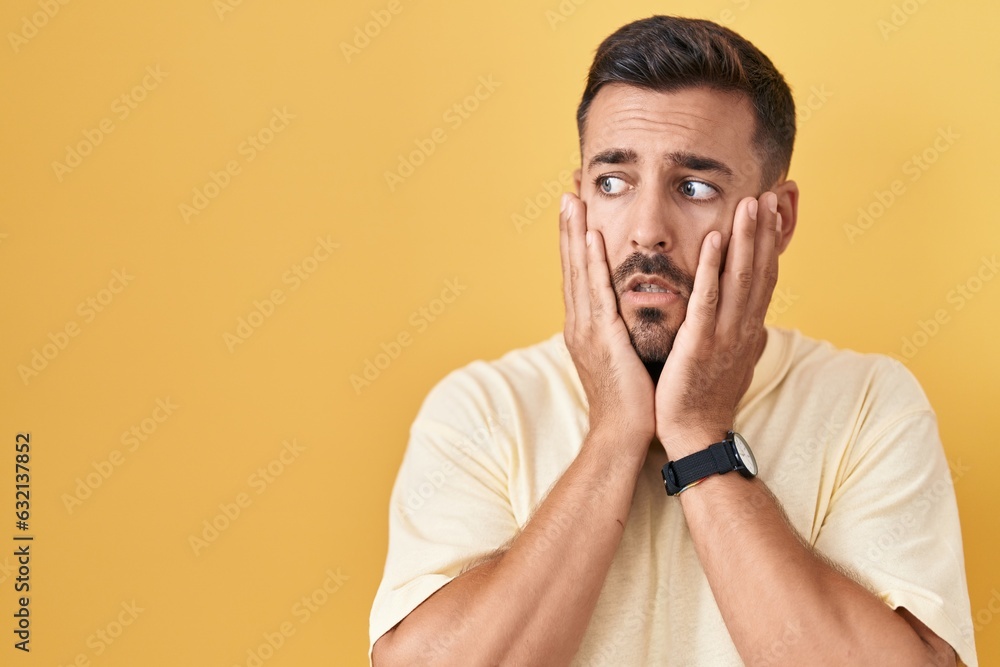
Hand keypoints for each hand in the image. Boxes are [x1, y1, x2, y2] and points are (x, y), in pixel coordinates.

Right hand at [559, 193, 654, 451]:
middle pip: (571, 265)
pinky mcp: (602, 337)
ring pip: (578, 271)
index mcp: (586, 328)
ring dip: (575, 233)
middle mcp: (580, 323)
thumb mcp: (623, 359)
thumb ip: (623, 334)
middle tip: (569, 191)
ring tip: (573, 200)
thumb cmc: (629, 403)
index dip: (576, 242)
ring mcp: (586, 330)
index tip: (577, 212)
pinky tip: (591, 237)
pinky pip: (597, 292)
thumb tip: (630, 318)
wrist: (621, 436)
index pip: (579, 276)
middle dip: (569, 227)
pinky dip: (591, 262)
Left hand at [654, 192, 781, 458]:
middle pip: (760, 269)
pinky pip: (708, 300)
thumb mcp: (731, 360)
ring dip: (746, 239)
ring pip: (740, 278)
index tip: (775, 208)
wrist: (695, 435)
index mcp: (748, 328)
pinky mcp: (700, 344)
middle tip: (771, 191)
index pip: (765, 275)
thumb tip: (759, 325)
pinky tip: (712, 240)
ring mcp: (725, 334)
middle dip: (766, 229)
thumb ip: (743, 337)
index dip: (772, 241)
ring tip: (750, 202)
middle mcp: (743, 326)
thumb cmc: (706, 397)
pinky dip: (711, 268)